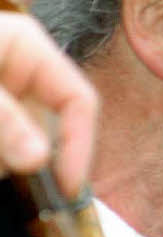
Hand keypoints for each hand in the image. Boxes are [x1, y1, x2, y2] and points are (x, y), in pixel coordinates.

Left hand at [0, 18, 96, 200]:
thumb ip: (5, 120)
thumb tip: (39, 160)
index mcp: (27, 47)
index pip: (79, 99)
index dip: (81, 142)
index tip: (71, 183)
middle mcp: (20, 71)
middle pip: (54, 126)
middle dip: (40, 158)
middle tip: (29, 188)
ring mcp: (5, 96)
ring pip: (29, 142)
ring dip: (11, 163)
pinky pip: (10, 145)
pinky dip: (4, 161)